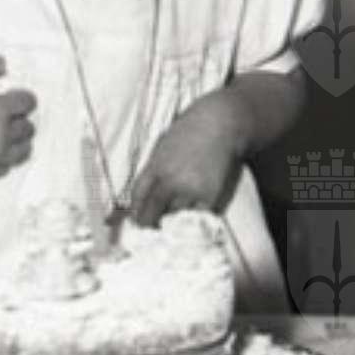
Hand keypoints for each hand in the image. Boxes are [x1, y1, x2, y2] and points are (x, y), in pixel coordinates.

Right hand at [0, 53, 35, 178]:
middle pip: (28, 127)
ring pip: (24, 149)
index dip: (21, 97)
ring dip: (18, 140)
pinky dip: (4, 158)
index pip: (28, 103)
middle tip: (5, 114)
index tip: (12, 96)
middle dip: (18, 118)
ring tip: (6, 131)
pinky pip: (7, 166)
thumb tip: (5, 64)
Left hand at [127, 91, 243, 226]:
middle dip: (149, 223)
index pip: (137, 197)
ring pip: (174, 216)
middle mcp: (170, 181)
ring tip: (172, 224)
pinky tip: (191, 219)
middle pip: (152, 212)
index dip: (135, 211)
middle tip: (151, 229)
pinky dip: (192, 218)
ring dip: (172, 220)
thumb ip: (153, 170)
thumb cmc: (189, 132)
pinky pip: (196, 216)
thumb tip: (146, 194)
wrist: (220, 124)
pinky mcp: (210, 196)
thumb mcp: (161, 147)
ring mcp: (190, 190)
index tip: (136, 220)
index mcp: (155, 167)